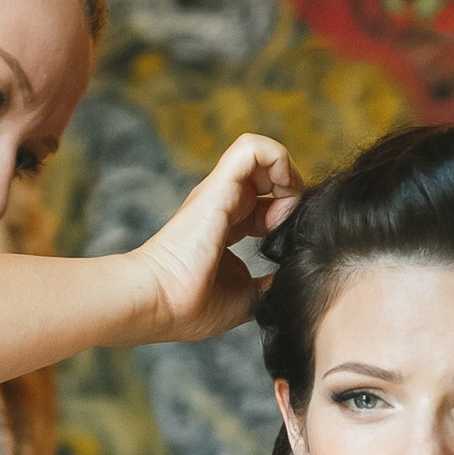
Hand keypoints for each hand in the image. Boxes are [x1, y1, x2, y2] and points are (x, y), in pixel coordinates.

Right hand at [129, 134, 303, 345]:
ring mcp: (220, 191)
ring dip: (287, 175)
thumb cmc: (190, 307)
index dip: (288, 214)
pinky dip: (279, 160)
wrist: (160, 302)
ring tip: (284, 210)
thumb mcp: (246, 298)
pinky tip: (283, 194)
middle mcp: (223, 203)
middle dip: (293, 192)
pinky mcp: (219, 186)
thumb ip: (268, 286)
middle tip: (288, 226)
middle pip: (269, 173)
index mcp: (228, 226)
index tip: (285, 245)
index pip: (267, 201)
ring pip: (262, 152)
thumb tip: (292, 286)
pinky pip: (253, 148)